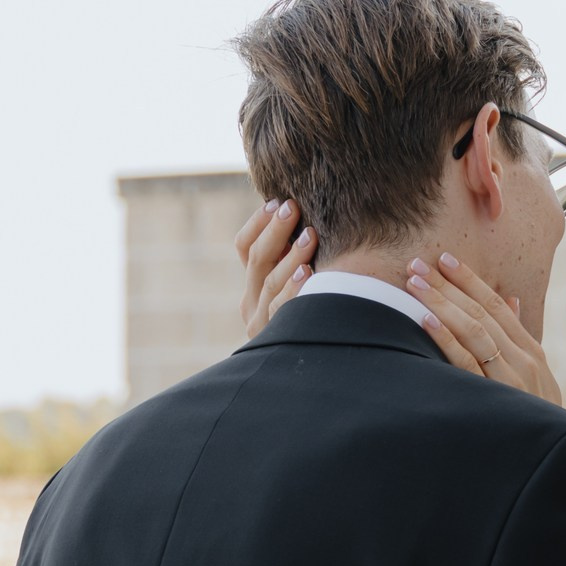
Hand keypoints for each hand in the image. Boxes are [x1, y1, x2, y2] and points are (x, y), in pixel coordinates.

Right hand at [234, 199, 317, 338]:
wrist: (318, 363)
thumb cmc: (320, 312)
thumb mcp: (299, 281)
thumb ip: (295, 258)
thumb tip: (302, 213)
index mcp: (253, 285)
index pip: (244, 247)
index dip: (258, 223)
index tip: (276, 202)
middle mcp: (251, 303)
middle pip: (257, 259)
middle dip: (275, 231)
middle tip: (292, 207)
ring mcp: (261, 322)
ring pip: (271, 282)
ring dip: (290, 256)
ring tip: (310, 236)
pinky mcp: (275, 339)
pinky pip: (283, 310)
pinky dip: (294, 289)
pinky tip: (308, 274)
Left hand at [406, 253, 561, 406]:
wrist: (552, 460)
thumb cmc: (537, 419)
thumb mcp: (538, 377)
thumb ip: (521, 339)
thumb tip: (511, 302)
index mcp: (532, 351)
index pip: (497, 305)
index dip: (470, 280)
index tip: (445, 259)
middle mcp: (523, 360)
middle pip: (481, 312)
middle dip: (447, 285)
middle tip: (418, 263)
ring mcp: (510, 378)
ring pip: (472, 330)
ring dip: (441, 302)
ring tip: (414, 283)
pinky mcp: (494, 398)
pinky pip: (465, 363)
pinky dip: (445, 338)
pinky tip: (426, 320)